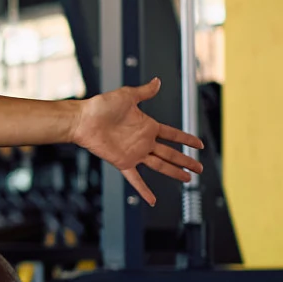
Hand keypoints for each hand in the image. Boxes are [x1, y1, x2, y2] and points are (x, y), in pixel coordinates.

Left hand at [69, 78, 204, 205]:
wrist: (83, 120)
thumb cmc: (101, 106)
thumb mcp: (127, 96)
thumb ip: (144, 91)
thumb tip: (157, 81)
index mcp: (148, 126)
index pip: (173, 134)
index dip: (186, 139)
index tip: (199, 144)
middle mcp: (144, 141)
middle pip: (171, 153)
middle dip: (186, 161)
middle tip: (199, 168)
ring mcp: (135, 153)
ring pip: (160, 166)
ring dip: (174, 173)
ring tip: (188, 179)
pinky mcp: (123, 162)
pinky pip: (135, 179)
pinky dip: (143, 190)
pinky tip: (152, 200)